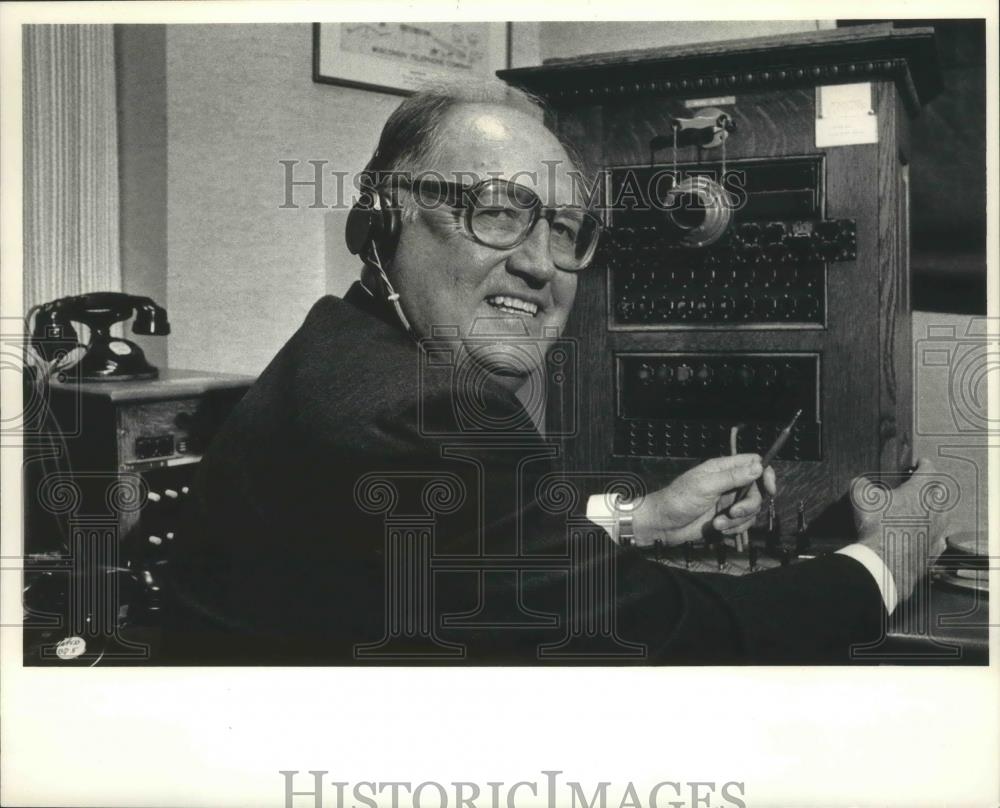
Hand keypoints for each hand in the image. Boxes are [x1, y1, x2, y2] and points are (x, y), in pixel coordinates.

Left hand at [632, 454, 776, 545]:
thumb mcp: (705, 486)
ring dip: (738, 520)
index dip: (765, 474)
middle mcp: (728, 484)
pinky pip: (743, 523)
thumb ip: (732, 477)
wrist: (664, 525)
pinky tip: (719, 530)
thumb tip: (759, 466)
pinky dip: (735, 529)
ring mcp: (728, 502)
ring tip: (718, 524)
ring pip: (751, 510)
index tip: (769, 488)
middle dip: (748, 504)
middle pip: (756, 490)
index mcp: (722, 469)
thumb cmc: (678, 500)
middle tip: (733, 513)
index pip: (753, 463)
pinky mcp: (726, 519)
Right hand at [851, 458, 949, 603]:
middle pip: (942, 492)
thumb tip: (859, 482)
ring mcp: (937, 531)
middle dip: (932, 486)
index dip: (922, 464)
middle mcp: (934, 509)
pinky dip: (933, 534)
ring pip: (944, 515)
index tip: (919, 463)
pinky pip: (939, 537)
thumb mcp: (861, 498)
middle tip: (921, 486)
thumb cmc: (877, 528)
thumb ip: (861, 484)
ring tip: (923, 511)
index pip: (929, 470)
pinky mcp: (934, 550)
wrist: (884, 563)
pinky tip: (923, 535)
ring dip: (936, 510)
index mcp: (920, 491)